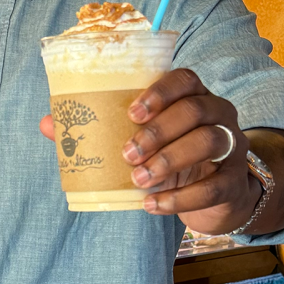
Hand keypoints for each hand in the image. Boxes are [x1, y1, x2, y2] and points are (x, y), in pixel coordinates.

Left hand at [40, 69, 261, 234]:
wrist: (217, 193)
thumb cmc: (170, 153)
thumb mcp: (142, 138)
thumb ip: (99, 127)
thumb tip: (48, 123)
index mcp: (193, 94)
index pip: (184, 78)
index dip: (159, 92)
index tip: (131, 113)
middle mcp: (218, 112)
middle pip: (195, 111)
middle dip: (158, 132)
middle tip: (127, 154)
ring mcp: (232, 145)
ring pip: (208, 143)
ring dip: (169, 162)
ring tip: (139, 180)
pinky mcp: (235, 181)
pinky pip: (213, 186)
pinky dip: (180, 198)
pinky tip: (153, 205)